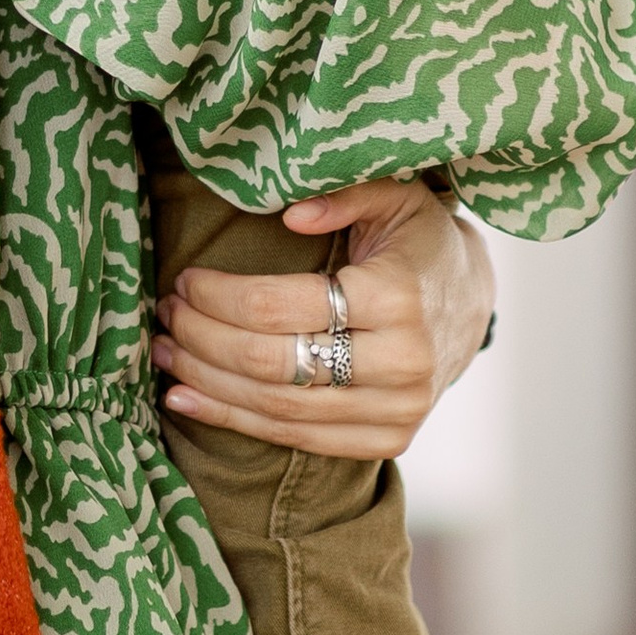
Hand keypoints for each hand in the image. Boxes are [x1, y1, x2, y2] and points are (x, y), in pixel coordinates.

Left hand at [151, 177, 495, 463]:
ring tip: (165, 353)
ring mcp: (399, 410)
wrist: (470, 303)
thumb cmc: (416, 243)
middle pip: (273, 362)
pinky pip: (297, 439)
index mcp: (397, 297)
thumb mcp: (393, 196)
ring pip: (278, 408)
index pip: (280, 306)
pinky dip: (234, 422)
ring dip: (208, 383)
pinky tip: (188, 400)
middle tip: (165, 315)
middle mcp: (403, 362)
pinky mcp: (391, 441)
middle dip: (203, 338)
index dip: (219, 296)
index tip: (185, 280)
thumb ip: (343, 193)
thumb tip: (290, 212)